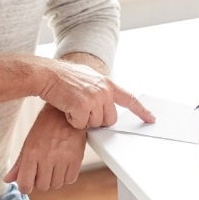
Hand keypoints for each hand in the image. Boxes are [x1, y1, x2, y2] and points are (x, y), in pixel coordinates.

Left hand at [5, 104, 85, 193]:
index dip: (25, 187)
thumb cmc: (45, 127)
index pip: (25, 184)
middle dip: (41, 181)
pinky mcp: (77, 158)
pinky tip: (63, 166)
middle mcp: (47, 157)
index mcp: (32, 153)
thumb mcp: (28, 143)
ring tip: (54, 165)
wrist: (65, 112)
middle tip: (43, 169)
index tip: (28, 183)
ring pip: (57, 184)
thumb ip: (19, 164)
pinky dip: (66, 177)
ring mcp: (63, 158)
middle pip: (42, 186)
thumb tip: (8, 180)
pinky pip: (70, 179)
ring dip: (54, 179)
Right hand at [38, 60, 153, 128]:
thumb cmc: (64, 77)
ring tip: (73, 105)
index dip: (141, 110)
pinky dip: (72, 121)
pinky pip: (81, 125)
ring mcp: (94, 98)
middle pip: (109, 120)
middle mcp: (104, 91)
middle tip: (82, 109)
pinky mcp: (82, 106)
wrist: (48, 74)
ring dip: (83, 120)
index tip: (151, 118)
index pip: (129, 99)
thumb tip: (106, 103)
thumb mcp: (88, 78)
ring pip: (95, 124)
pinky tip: (67, 108)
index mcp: (107, 84)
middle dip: (96, 120)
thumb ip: (101, 89)